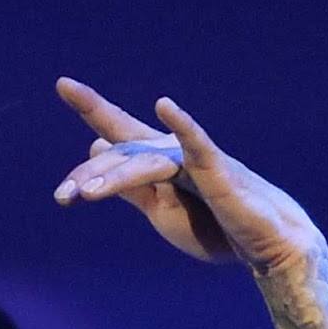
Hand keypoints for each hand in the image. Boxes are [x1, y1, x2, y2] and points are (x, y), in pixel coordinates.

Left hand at [52, 77, 323, 274]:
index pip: (118, 131)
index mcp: (156, 163)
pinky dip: (182, 125)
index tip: (63, 83)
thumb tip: (96, 147)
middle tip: (61, 196)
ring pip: (145, 161)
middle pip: (123, 153)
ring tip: (85, 195)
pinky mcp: (218, 171)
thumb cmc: (216, 227)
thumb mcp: (161, 210)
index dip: (91, 106)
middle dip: (89, 174)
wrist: (266, 245)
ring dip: (115, 177)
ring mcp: (194, 160)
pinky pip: (197, 146)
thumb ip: (130, 183)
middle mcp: (172, 154)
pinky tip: (164, 106)